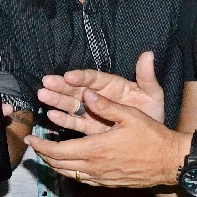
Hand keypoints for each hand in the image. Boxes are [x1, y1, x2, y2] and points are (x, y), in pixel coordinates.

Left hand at [26, 87, 183, 187]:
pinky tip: (68, 165)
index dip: (41, 145)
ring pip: (68, 174)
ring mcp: (101, 178)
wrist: (171, 163)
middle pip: (58, 164)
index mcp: (95, 149)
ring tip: (46, 154)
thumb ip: (106, 105)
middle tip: (34, 144)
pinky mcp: (108, 183)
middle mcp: (94, 166)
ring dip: (53, 164)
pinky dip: (68, 172)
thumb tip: (87, 93)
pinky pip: (81, 180)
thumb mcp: (130, 115)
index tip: (30, 138)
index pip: (57, 150)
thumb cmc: (152, 137)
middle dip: (42, 154)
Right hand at [37, 51, 164, 132]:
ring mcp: (94, 112)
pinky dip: (64, 119)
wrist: (153, 142)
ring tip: (43, 96)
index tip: (68, 76)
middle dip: (62, 86)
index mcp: (112, 85)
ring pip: (73, 104)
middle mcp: (99, 96)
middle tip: (47, 82)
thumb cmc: (153, 114)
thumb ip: (146, 76)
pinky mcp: (91, 128)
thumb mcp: (152, 95)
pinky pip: (75, 122)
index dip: (81, 77)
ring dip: (57, 100)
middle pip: (78, 89)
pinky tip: (52, 116)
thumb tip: (148, 54)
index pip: (93, 79)